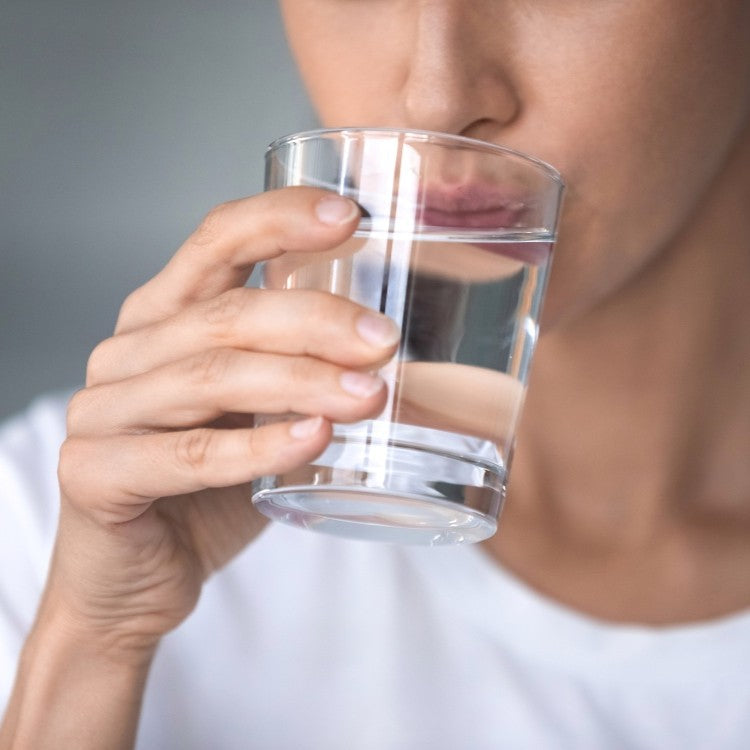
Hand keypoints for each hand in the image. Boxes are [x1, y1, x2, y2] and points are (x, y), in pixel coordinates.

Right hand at [50, 187, 398, 656]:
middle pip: (225, 313)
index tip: (350, 216)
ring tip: (369, 396)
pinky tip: (314, 439)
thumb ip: (294, 373)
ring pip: (212, 377)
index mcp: (164, 318)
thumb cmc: (205, 490)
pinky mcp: (95, 474)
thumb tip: (390, 350)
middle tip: (382, 342)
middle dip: (315, 321)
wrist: (134, 578)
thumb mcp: (254, 415)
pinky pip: (191, 456)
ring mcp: (102, 411)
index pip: (216, 241)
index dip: (280, 219)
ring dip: (301, 381)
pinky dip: (259, 446)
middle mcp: (127, 352)